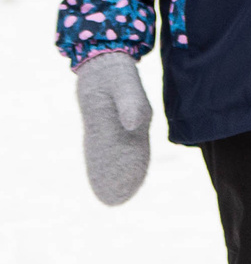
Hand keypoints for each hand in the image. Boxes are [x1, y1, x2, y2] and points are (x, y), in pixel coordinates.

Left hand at [74, 51, 151, 204]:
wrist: (104, 61)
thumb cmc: (115, 72)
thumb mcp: (124, 86)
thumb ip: (130, 105)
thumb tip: (134, 125)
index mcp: (138, 121)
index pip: (137, 153)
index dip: (134, 171)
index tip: (128, 191)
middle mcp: (131, 127)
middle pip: (128, 157)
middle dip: (123, 178)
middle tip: (112, 202)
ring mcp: (120, 125)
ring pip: (118, 153)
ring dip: (113, 172)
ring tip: (106, 194)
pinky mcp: (106, 123)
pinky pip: (106, 145)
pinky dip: (105, 160)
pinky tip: (100, 170)